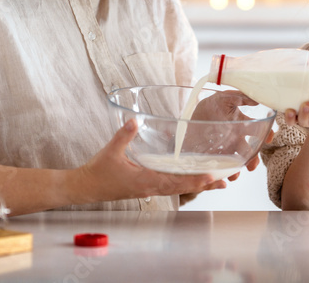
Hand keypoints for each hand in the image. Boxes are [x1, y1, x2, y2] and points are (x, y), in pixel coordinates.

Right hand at [74, 120, 226, 202]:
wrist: (85, 187)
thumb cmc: (98, 172)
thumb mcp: (110, 151)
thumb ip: (124, 134)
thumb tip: (135, 119)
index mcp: (145, 181)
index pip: (174, 182)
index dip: (194, 180)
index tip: (210, 177)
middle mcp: (150, 188)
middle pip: (182, 187)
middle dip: (203, 184)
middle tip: (224, 180)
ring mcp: (149, 189)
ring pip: (178, 189)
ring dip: (196, 185)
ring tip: (216, 183)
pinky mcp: (146, 188)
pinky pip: (170, 187)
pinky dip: (184, 184)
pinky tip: (192, 179)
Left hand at [188, 91, 270, 180]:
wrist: (192, 115)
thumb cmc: (211, 105)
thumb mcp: (224, 98)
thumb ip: (241, 98)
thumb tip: (257, 99)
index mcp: (241, 125)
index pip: (257, 130)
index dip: (265, 134)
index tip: (268, 138)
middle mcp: (236, 138)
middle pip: (249, 151)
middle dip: (253, 159)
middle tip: (252, 166)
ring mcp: (227, 148)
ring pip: (238, 161)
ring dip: (238, 169)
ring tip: (234, 176)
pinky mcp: (215, 156)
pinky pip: (223, 167)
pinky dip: (225, 173)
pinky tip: (223, 176)